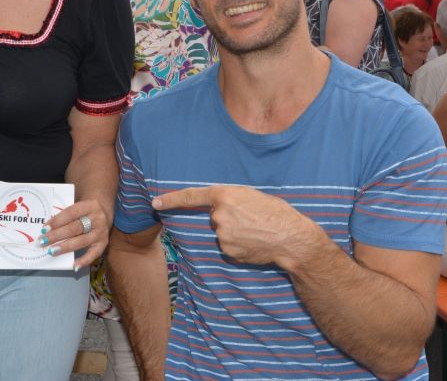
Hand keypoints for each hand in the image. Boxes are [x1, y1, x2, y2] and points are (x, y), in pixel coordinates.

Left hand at [41, 199, 109, 268]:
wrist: (104, 213)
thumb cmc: (85, 211)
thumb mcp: (79, 208)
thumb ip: (66, 216)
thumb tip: (47, 230)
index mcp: (90, 205)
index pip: (70, 213)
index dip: (56, 221)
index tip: (44, 229)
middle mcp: (98, 218)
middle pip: (74, 228)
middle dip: (57, 235)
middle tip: (43, 241)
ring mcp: (101, 232)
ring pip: (81, 241)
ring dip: (65, 247)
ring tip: (52, 251)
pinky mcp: (103, 243)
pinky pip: (94, 254)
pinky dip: (84, 261)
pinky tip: (74, 266)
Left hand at [152, 185, 320, 267]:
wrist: (291, 238)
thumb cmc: (276, 212)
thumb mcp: (253, 195)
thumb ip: (231, 199)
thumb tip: (219, 209)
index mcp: (225, 195)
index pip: (191, 196)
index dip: (171, 199)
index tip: (155, 202)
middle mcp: (220, 215)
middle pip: (214, 217)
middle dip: (228, 218)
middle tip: (250, 218)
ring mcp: (223, 235)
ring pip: (221, 233)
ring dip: (234, 232)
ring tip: (256, 231)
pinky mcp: (228, 251)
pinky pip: (228, 247)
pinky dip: (239, 245)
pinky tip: (254, 243)